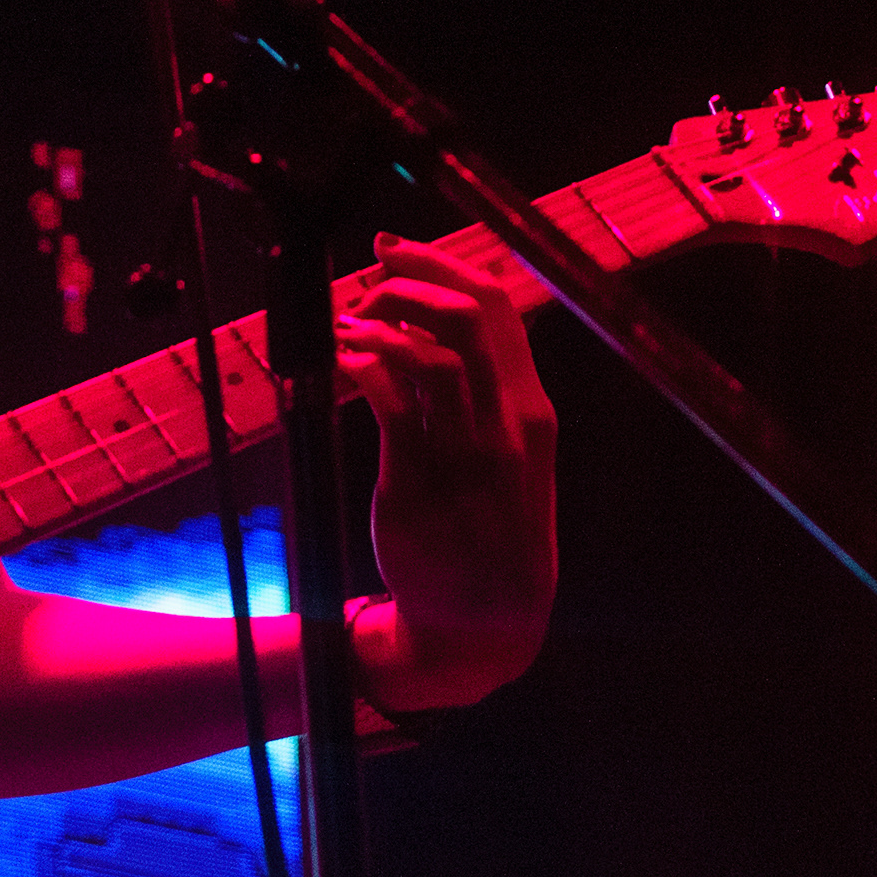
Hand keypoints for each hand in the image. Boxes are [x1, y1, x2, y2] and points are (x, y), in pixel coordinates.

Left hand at [339, 235, 558, 712]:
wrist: (481, 627)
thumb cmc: (492, 533)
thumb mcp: (515, 461)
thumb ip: (491, 396)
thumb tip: (443, 326)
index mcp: (532, 413)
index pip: (500, 308)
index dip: (444, 265)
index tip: (397, 250)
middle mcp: (506, 424)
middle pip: (469, 316)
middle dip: (412, 279)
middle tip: (369, 278)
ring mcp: (465, 453)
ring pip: (432, 351)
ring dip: (382, 321)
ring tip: (350, 323)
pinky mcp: (418, 481)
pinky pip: (391, 400)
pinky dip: (363, 364)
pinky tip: (344, 359)